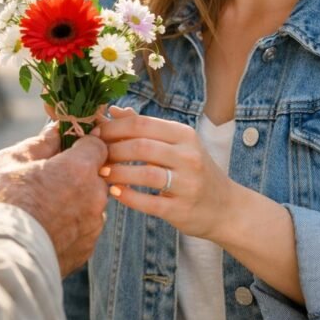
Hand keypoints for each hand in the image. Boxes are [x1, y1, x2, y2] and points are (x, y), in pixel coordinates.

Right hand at [0, 123, 108, 275]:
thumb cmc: (0, 202)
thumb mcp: (11, 161)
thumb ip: (39, 145)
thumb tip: (53, 132)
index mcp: (79, 169)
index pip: (97, 145)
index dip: (81, 144)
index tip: (66, 147)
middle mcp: (94, 196)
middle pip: (94, 176)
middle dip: (76, 175)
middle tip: (47, 180)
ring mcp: (92, 226)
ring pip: (90, 204)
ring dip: (74, 202)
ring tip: (42, 209)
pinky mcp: (85, 250)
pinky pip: (83, 229)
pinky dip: (70, 227)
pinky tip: (45, 229)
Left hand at [95, 106, 235, 239]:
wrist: (225, 208)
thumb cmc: (193, 170)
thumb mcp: (176, 144)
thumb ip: (145, 127)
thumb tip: (113, 110)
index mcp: (184, 135)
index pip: (142, 124)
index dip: (113, 128)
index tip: (95, 134)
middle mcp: (189, 156)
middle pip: (141, 147)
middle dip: (112, 150)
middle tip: (94, 155)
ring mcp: (188, 184)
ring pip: (145, 174)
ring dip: (117, 173)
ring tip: (101, 173)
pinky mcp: (182, 209)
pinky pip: (150, 202)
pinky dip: (128, 197)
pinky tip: (114, 193)